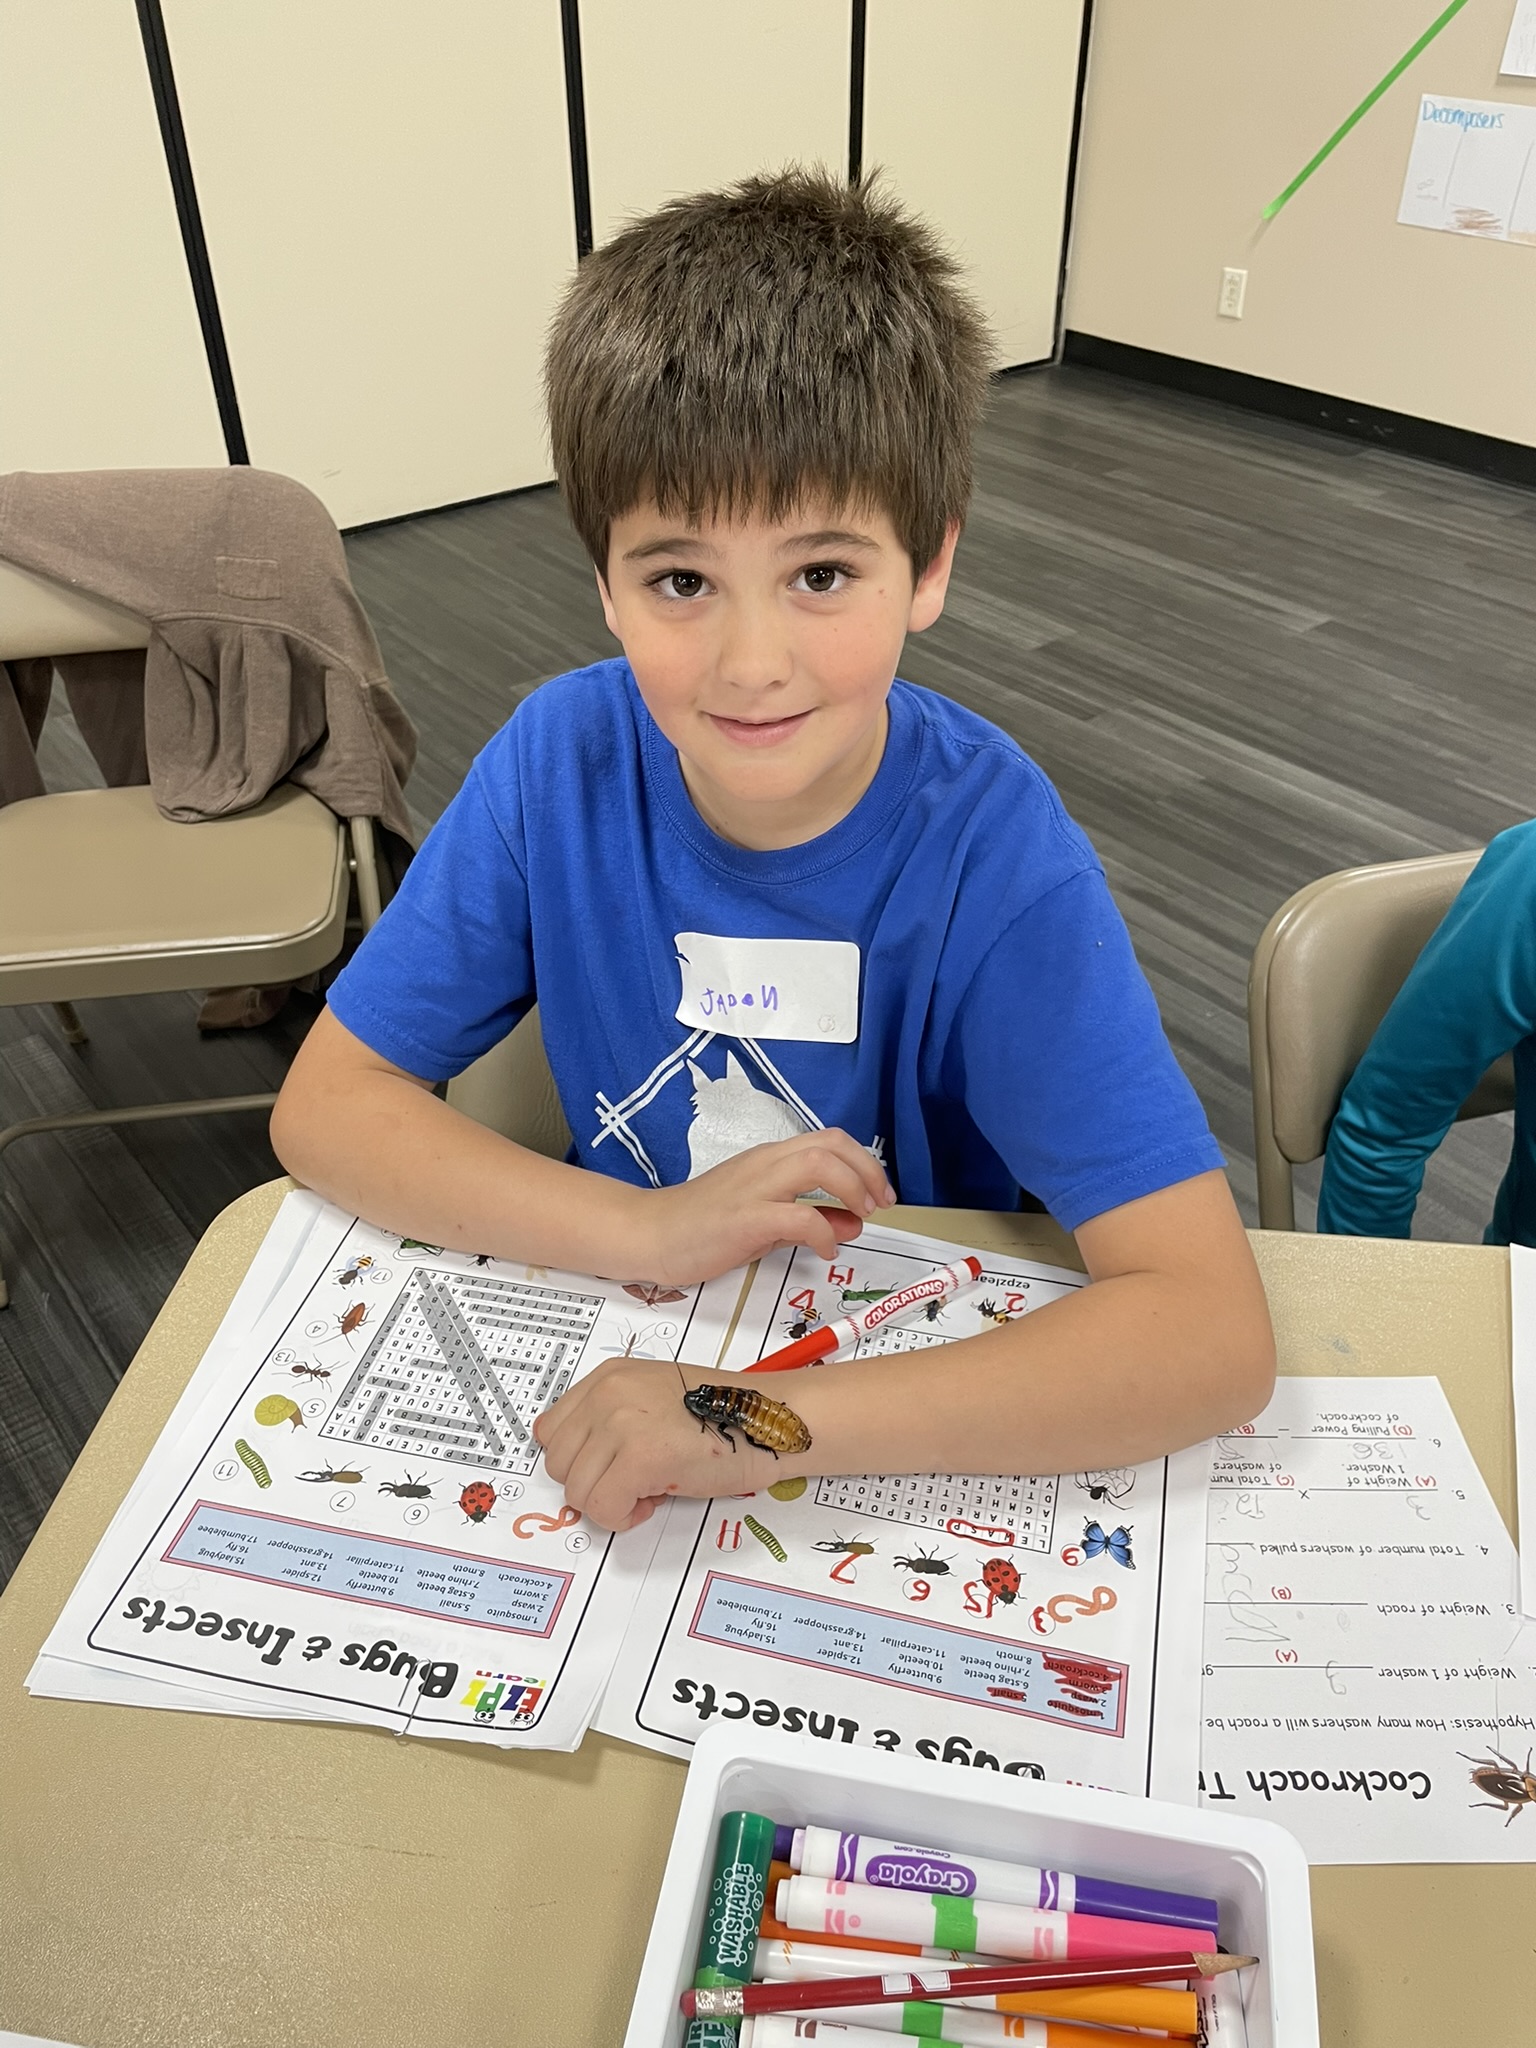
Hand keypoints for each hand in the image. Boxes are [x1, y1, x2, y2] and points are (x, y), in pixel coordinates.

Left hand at [534, 1356, 784, 1530]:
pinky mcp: (639, 1458)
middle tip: (635, 1481)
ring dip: (610, 1502)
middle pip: (559, 1464)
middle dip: (593, 1484)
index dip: (580, 1460)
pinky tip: (655, 1500)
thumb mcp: (651, 1398)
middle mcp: (608, 1394)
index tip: (610, 1467)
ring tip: (650, 1488)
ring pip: (577, 1491)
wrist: (768, 1422)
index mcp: (609, 1377)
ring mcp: (621, 1424)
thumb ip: (611, 1418)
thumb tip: (582, 1464)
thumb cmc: (722, 1416)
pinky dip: (624, 1518)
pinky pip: (602, 1509)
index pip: (551, 1432)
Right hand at [626, 1128, 895, 1285]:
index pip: (829, 1140)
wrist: (649, 1235)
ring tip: (860, 1219)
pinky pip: (798, 1217)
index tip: (879, 1193)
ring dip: (851, 1189)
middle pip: (832, 1144)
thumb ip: (808, 1216)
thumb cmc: (700, 1226)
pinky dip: (823, 1233)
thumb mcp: (765, 1220)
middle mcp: (765, 1164)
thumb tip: (851, 1221)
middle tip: (879, 1204)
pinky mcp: (744, 1218)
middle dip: (868, 1172)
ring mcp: (754, 1188)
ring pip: (818, 1164)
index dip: (864, 1163)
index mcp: (769, 1159)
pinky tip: (824, 1250)